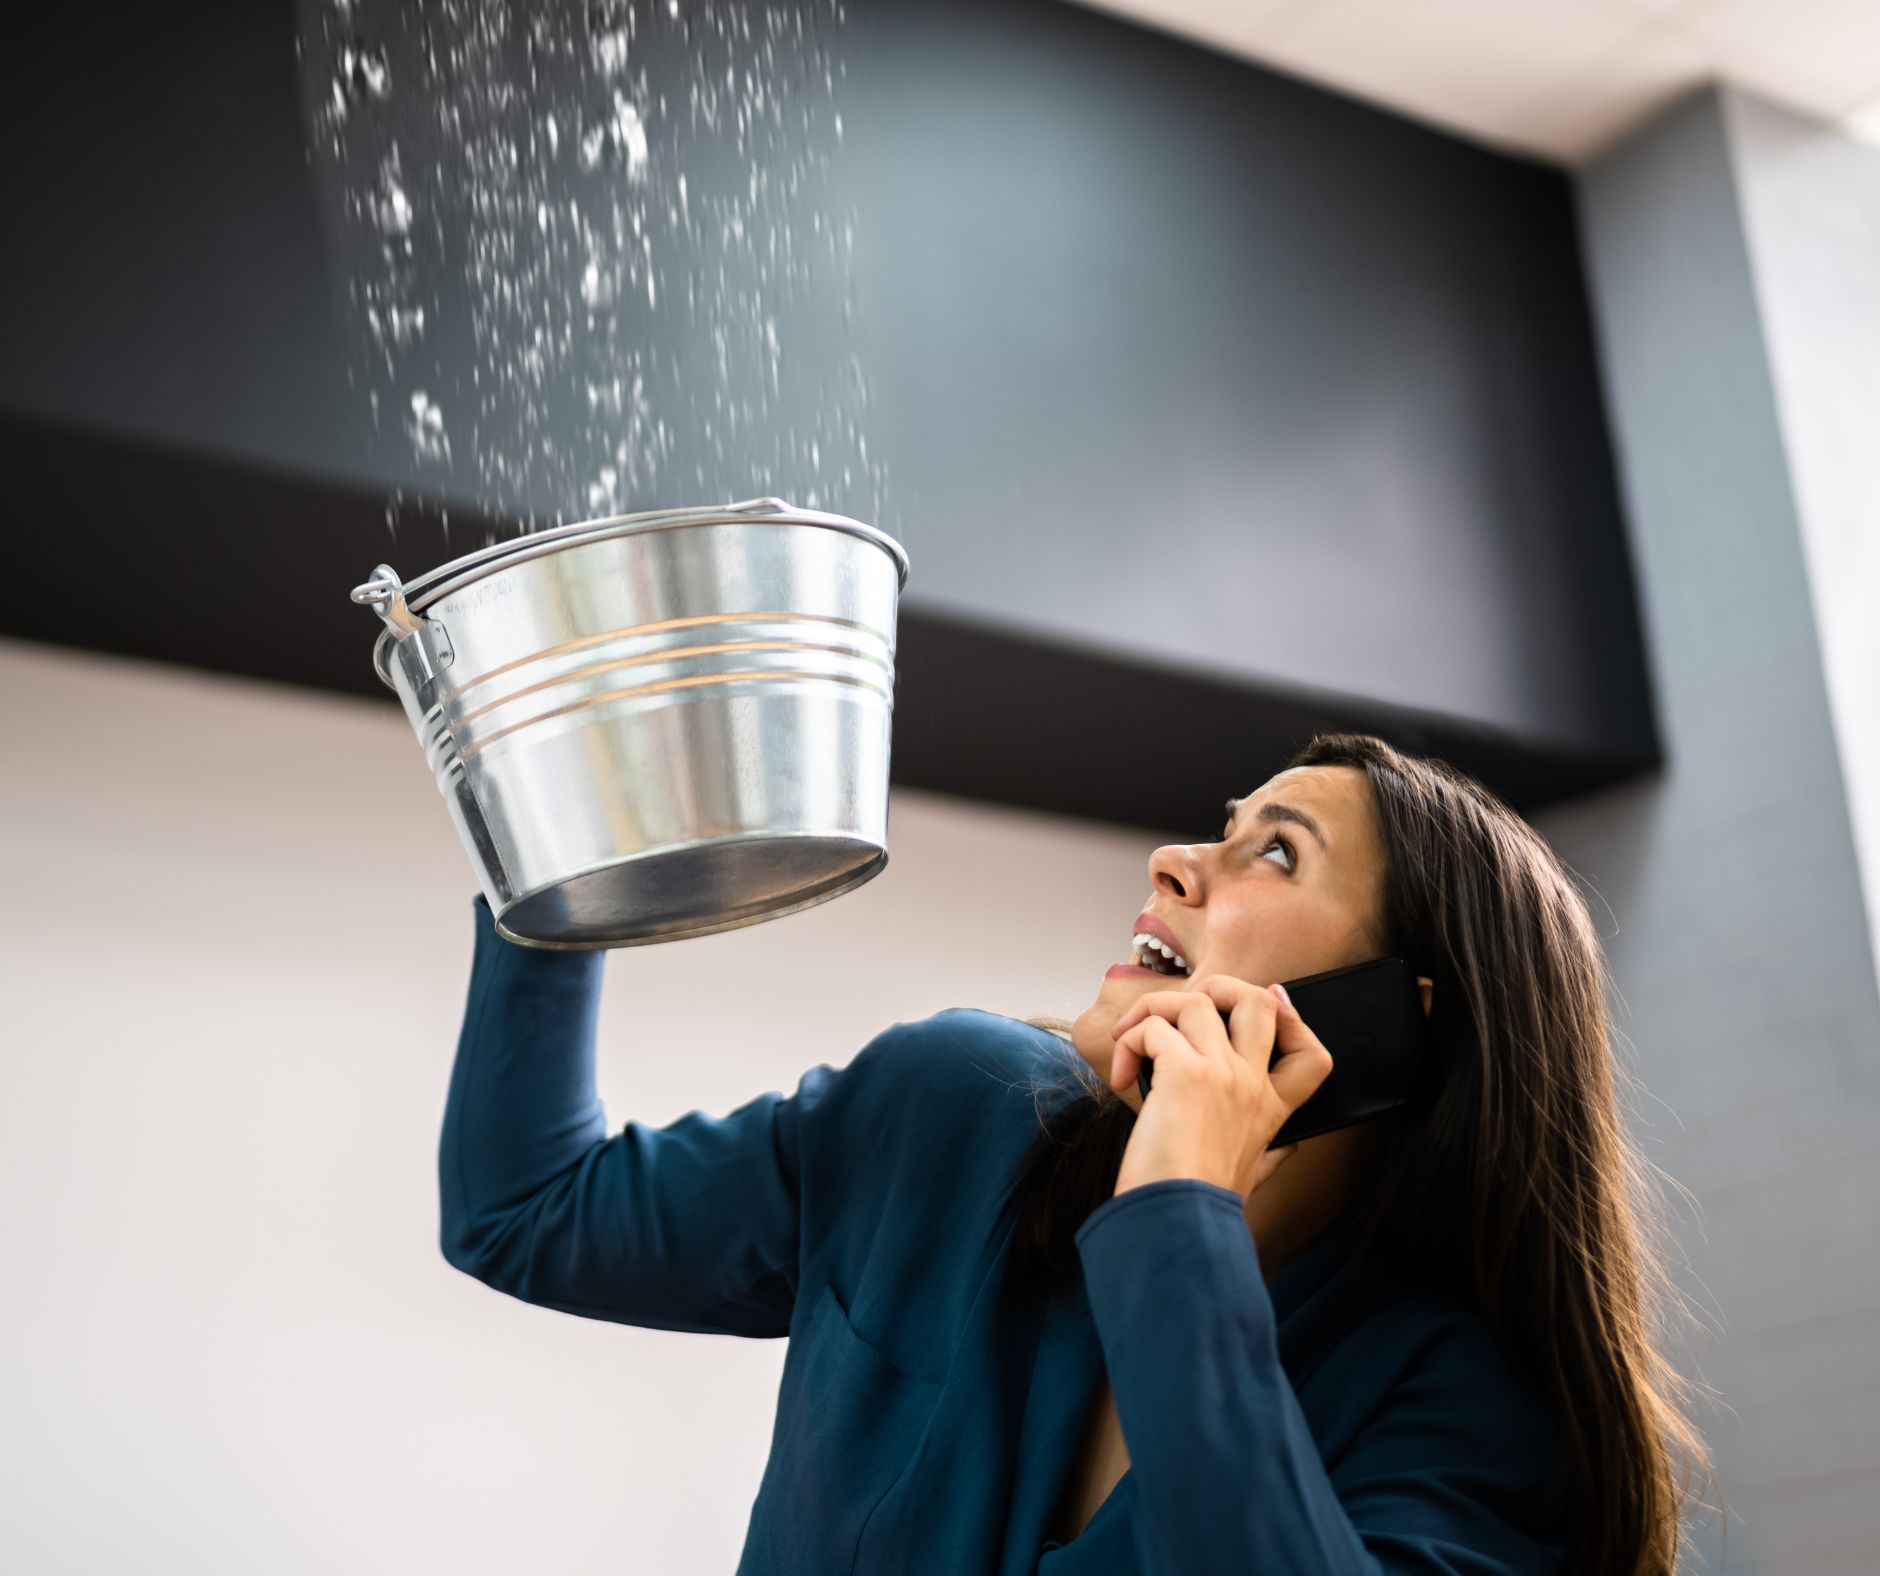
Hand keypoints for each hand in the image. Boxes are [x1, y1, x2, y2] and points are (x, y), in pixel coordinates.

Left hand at [1108, 975, 1334, 1201]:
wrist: (1177, 1220)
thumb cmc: (1201, 1202)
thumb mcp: (1253, 1177)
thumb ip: (1272, 1155)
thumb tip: (1287, 1149)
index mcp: (1270, 1108)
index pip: (1313, 1053)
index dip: (1294, 1017)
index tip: (1272, 1002)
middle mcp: (1251, 1083)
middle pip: (1259, 1002)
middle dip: (1219, 988)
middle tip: (1180, 1012)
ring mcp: (1222, 1073)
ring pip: (1196, 1002)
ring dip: (1154, 1012)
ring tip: (1131, 1042)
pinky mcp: (1184, 1072)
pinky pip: (1153, 1027)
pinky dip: (1129, 1040)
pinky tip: (1121, 1077)